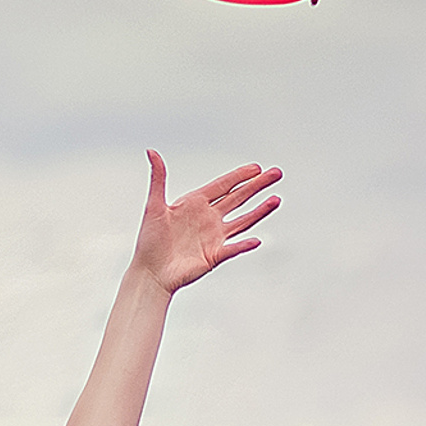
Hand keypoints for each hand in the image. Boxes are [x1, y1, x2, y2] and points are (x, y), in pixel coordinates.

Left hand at [130, 151, 281, 293]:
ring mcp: (213, 237)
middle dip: (257, 186)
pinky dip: (244, 245)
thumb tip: (151, 152)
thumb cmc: (149, 242)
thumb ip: (158, 178)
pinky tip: (256, 240)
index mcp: (195, 204)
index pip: (223, 186)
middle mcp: (208, 219)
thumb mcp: (154, 206)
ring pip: (242, 221)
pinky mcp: (214, 255)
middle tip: (275, 174)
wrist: (150, 273)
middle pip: (238, 198)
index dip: (240, 176)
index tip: (256, 168)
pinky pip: (233, 248)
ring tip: (275, 200)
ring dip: (259, 211)